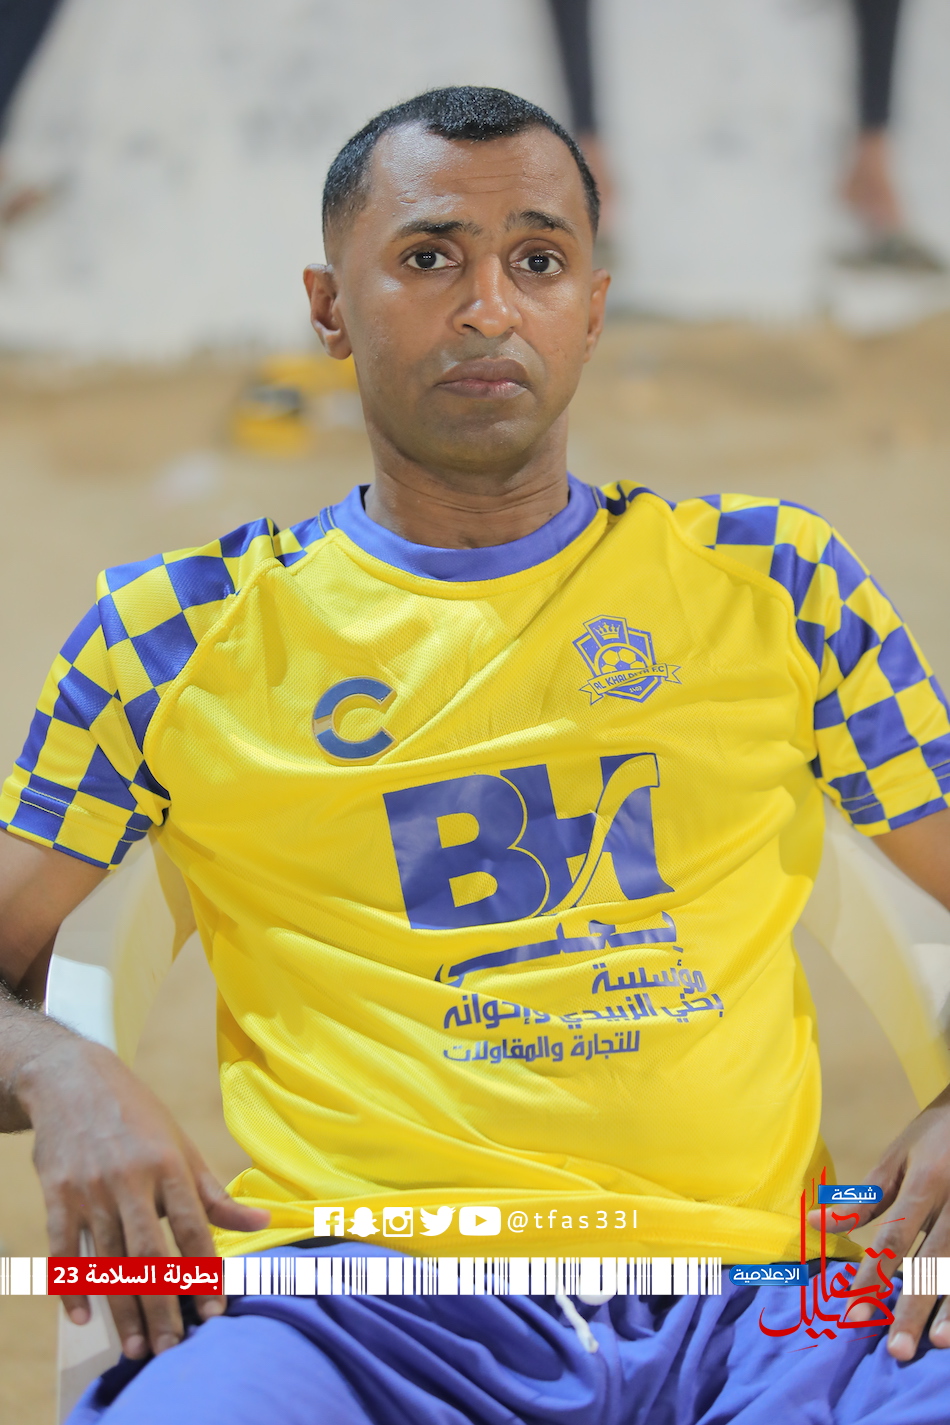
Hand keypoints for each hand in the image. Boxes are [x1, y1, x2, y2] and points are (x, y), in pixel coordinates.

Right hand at [18, 1035, 268, 1358]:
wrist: (72, 1080)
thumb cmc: (138, 1117)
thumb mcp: (182, 1146)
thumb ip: (216, 1194)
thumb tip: (264, 1222)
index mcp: (169, 1164)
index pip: (192, 1227)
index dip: (203, 1273)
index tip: (213, 1313)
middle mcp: (130, 1178)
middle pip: (148, 1254)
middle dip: (161, 1304)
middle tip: (172, 1349)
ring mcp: (90, 1189)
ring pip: (107, 1260)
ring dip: (121, 1309)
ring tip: (136, 1347)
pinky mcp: (57, 1194)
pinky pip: (63, 1249)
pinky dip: (72, 1286)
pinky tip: (85, 1319)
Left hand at [807, 1087, 949, 1360]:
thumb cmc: (934, 1136)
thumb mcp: (898, 1156)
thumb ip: (865, 1198)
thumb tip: (818, 1223)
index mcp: (926, 1183)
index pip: (894, 1237)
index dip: (873, 1274)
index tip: (853, 1311)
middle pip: (933, 1263)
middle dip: (913, 1307)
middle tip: (896, 1351)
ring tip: (937, 1345)